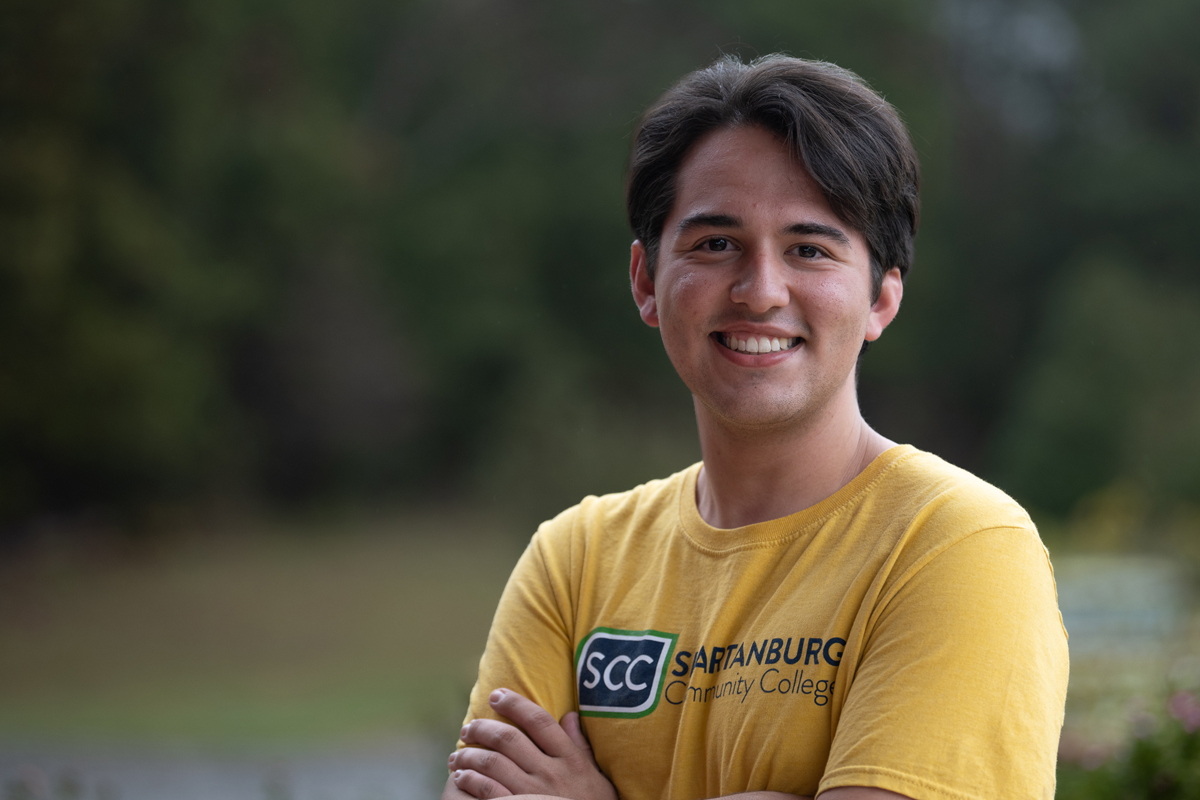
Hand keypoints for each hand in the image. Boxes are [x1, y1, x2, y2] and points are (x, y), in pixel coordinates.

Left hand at [449, 688, 618, 799]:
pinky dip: (469, 780)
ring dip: (469, 755)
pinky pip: (487, 790)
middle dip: (483, 728)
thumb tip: (570, 715)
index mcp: (570, 760)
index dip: (515, 704)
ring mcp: (533, 794)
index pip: (539, 721)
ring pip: (492, 764)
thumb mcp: (597, 777)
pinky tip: (460, 776)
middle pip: (509, 739)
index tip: (497, 695)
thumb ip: (582, 747)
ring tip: (458, 754)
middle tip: (469, 727)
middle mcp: (551, 773)